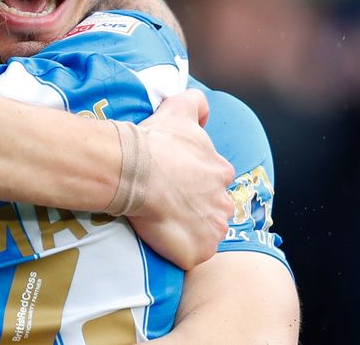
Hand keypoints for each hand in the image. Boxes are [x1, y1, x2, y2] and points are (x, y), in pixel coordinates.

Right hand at [125, 90, 234, 270]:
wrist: (134, 171)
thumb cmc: (155, 141)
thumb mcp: (178, 108)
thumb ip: (196, 102)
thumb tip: (205, 108)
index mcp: (222, 172)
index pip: (215, 181)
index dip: (194, 183)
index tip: (173, 182)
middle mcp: (225, 202)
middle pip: (215, 210)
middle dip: (198, 209)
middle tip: (168, 204)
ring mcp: (213, 230)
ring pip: (206, 234)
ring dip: (190, 231)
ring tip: (163, 223)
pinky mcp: (198, 252)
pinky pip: (191, 256)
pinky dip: (179, 251)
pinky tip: (160, 239)